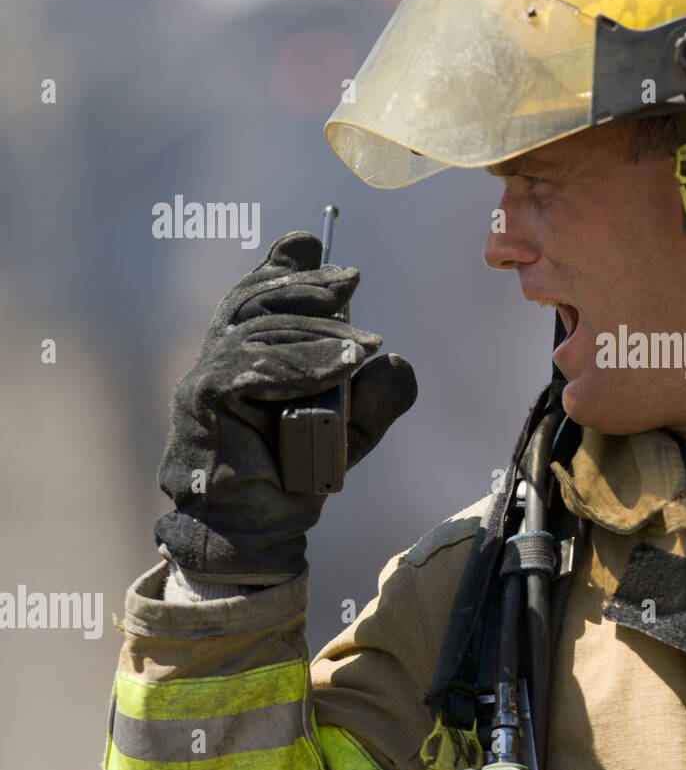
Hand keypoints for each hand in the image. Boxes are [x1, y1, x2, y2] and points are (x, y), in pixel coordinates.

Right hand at [154, 232, 416, 583]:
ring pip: (259, 331)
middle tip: (353, 281)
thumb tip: (399, 361)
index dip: (283, 265)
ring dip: (317, 332)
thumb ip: (378, 393)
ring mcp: (205, 378)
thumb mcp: (355, 428)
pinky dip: (300, 363)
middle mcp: (221, 358)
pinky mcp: (202, 401)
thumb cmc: (300, 473)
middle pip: (257, 301)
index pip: (259, 295)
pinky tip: (340, 366)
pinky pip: (250, 367)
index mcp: (249, 353)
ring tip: (365, 346)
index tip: (311, 241)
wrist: (263, 528)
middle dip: (308, 286)